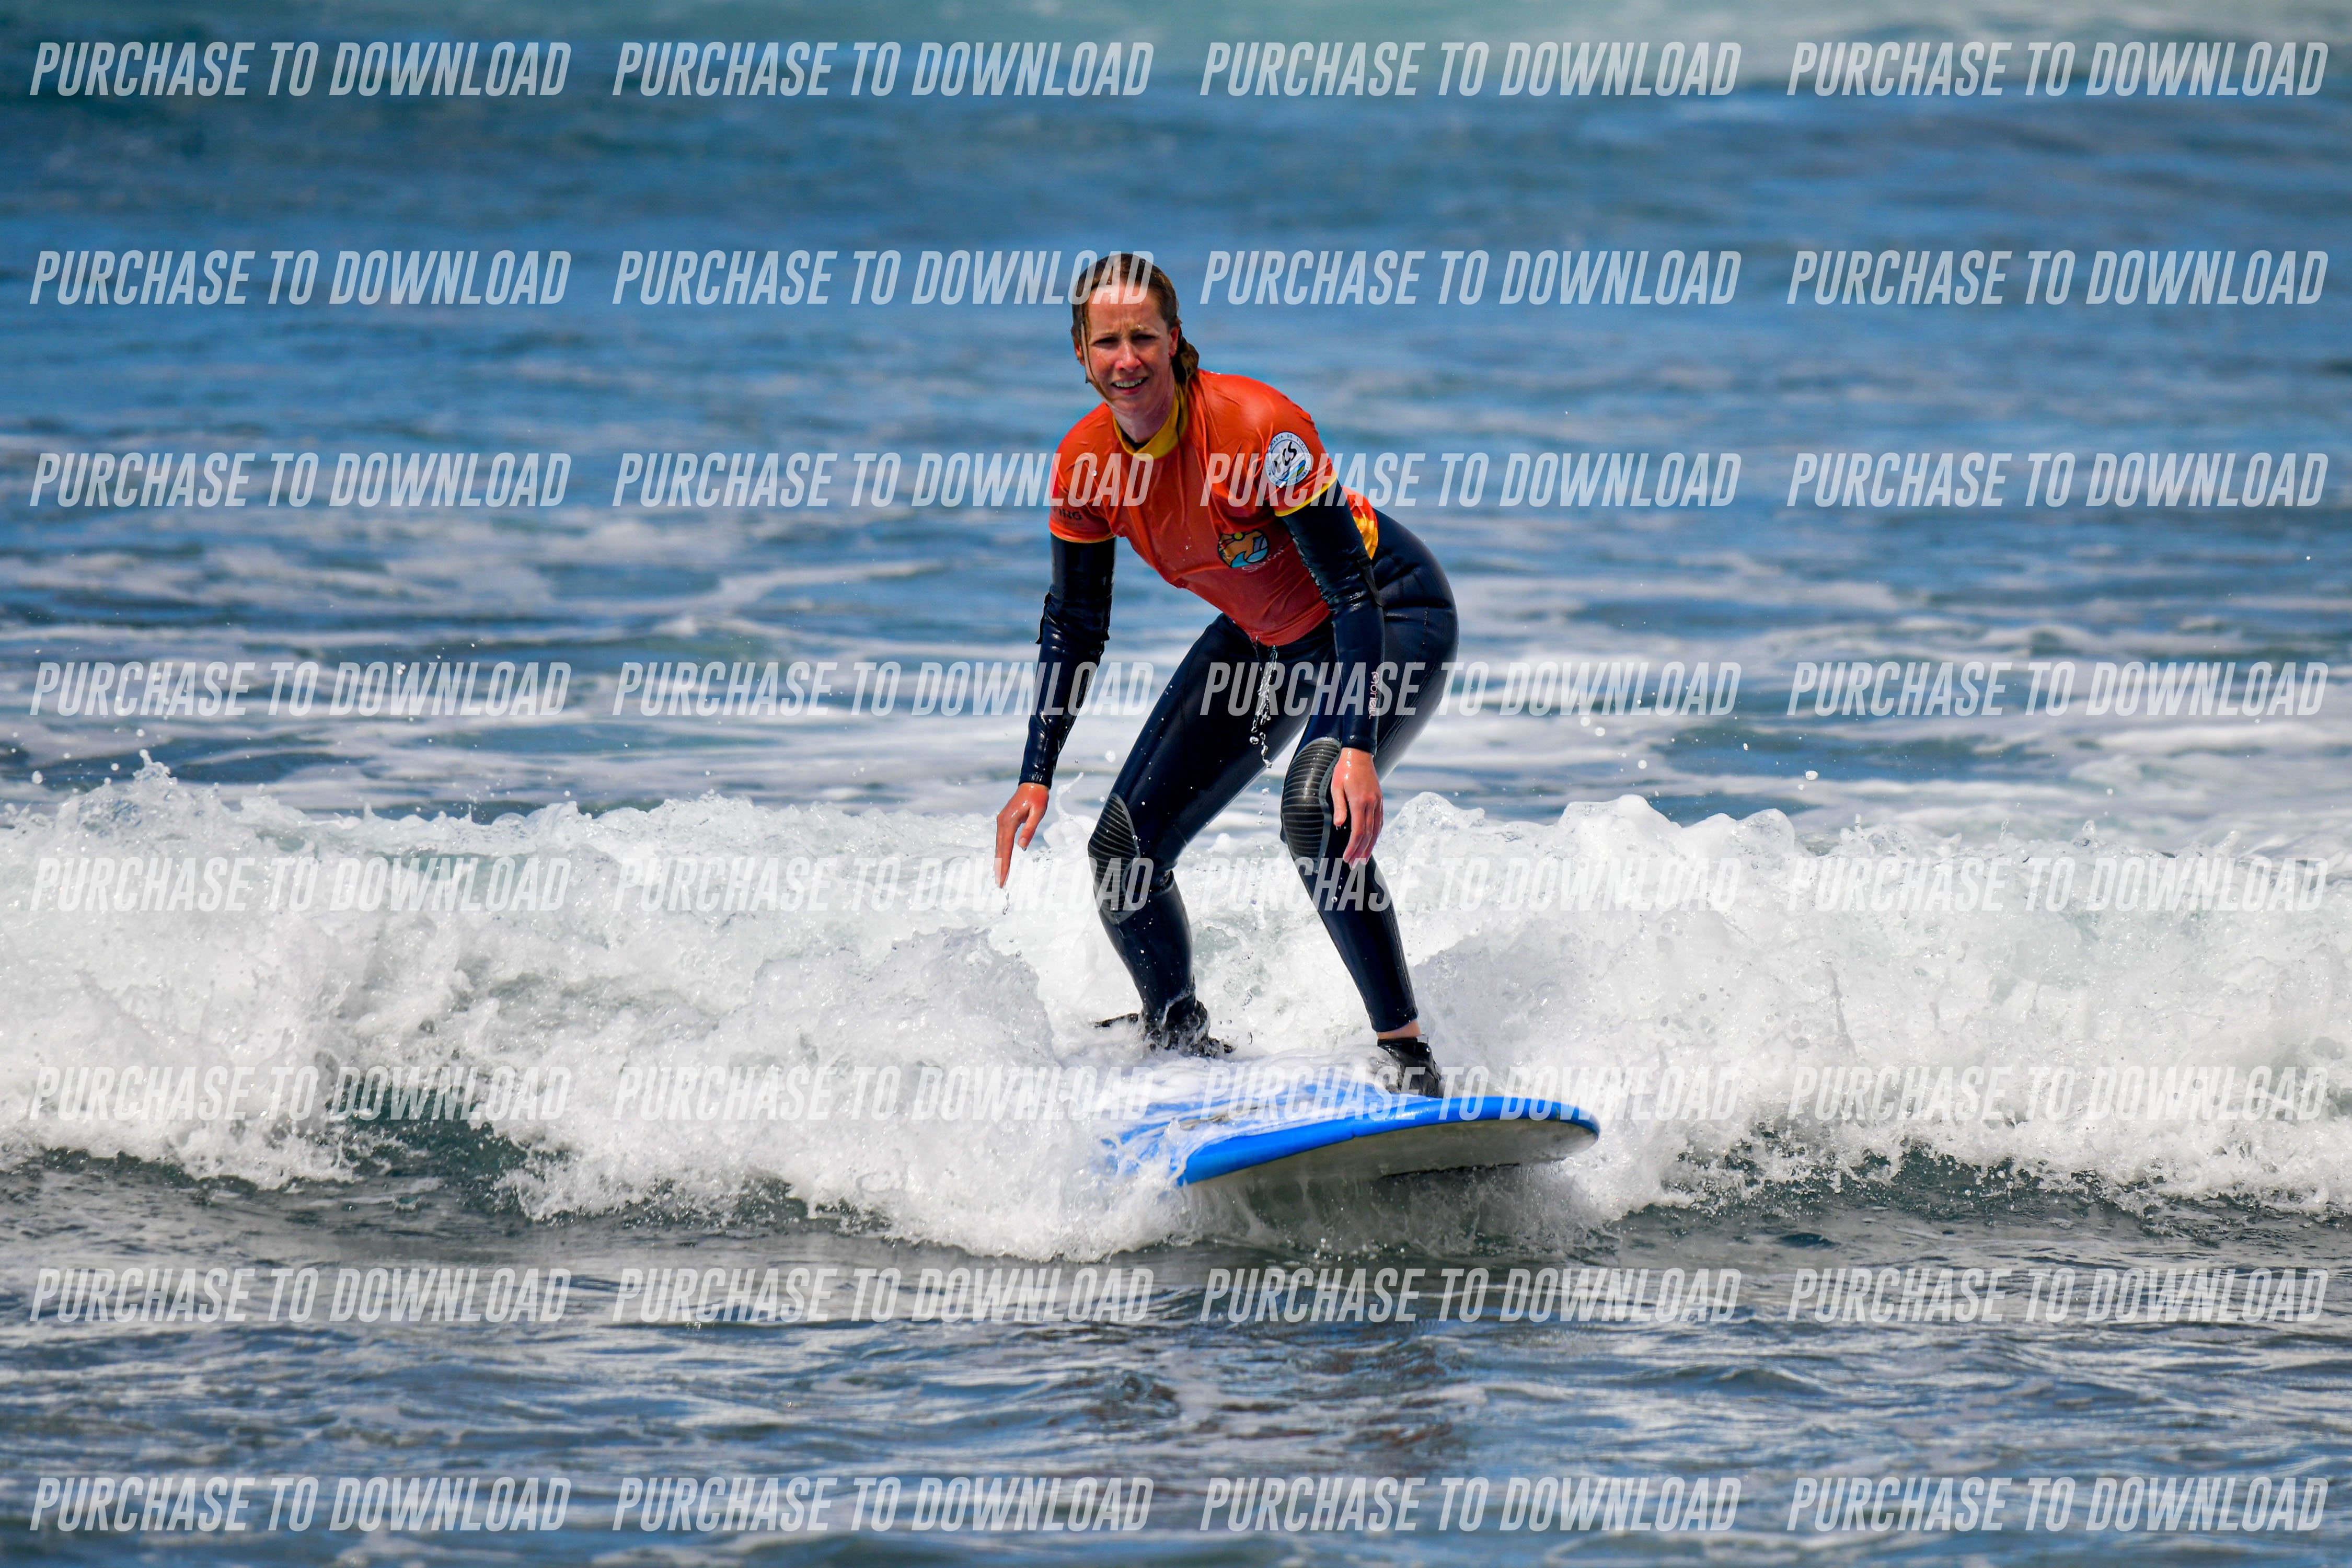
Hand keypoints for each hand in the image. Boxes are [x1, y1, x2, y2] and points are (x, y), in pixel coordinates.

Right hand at [995, 782, 1049, 885]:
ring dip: (999, 860)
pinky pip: (1001, 839)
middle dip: (999, 866)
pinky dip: (1000, 851)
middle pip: (999, 849)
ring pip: (999, 845)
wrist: (1032, 783)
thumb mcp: (1038, 813)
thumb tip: (1022, 846)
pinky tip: (1001, 860)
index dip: (1004, 864)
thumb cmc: (1037, 798)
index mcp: (1009, 821)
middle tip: (1000, 883)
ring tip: (999, 875)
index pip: (1005, 848)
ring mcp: (1001, 821)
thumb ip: (1029, 829)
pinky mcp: (1004, 821)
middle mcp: (1002, 822)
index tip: (1002, 878)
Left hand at [1327, 746, 1382, 863]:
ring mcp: (1378, 803)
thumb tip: (1338, 826)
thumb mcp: (1336, 787)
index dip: (1353, 847)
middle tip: (1354, 864)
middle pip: (1368, 834)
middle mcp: (1371, 804)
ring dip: (1370, 846)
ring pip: (1376, 830)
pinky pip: (1379, 822)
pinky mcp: (1379, 800)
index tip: (1347, 858)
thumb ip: (1339, 807)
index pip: (1357, 832)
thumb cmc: (1344, 770)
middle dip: (1360, 851)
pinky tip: (1371, 841)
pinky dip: (1376, 834)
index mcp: (1360, 802)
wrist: (1359, 754)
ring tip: (1363, 858)